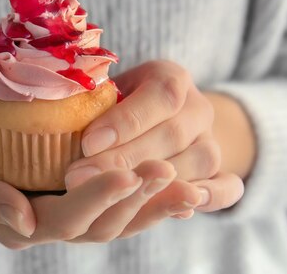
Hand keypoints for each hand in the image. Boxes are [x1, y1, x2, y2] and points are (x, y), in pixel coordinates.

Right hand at [0, 101, 190, 247]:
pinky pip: (114, 199)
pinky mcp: (71, 188)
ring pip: (115, 217)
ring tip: (188, 185)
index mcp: (18, 225)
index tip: (128, 172)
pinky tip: (176, 181)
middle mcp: (47, 223)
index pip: (65, 219)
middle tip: (170, 174)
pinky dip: (145, 195)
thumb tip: (25, 218)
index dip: (97, 199)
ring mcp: (62, 207)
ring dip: (151, 202)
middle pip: (101, 223)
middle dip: (136, 201)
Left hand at [65, 60, 244, 215]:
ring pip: (197, 162)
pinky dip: (213, 197)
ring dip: (154, 184)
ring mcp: (213, 141)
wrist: (156, 118)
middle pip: (172, 134)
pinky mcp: (219, 172)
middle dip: (123, 159)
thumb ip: (90, 100)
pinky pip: (228, 187)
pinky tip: (182, 209)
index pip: (159, 95)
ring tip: (111, 198)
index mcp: (171, 78)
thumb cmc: (115, 103)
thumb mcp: (104, 90)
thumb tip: (58, 114)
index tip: (88, 143)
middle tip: (79, 178)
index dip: (125, 121)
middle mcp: (198, 108)